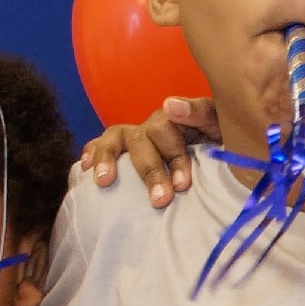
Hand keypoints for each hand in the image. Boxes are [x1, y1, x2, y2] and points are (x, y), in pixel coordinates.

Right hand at [83, 97, 216, 205]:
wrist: (217, 152)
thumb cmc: (219, 142)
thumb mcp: (220, 126)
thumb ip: (201, 112)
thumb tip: (170, 104)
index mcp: (176, 119)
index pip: (167, 130)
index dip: (174, 158)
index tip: (183, 185)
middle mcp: (151, 126)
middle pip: (142, 141)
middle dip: (150, 172)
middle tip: (161, 201)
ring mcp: (134, 137)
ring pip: (114, 140)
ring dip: (107, 159)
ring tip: (104, 182)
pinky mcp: (121, 149)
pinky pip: (100, 145)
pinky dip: (91, 153)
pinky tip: (84, 169)